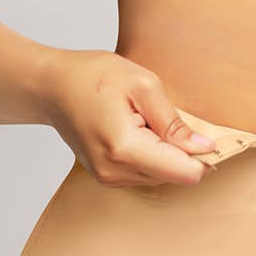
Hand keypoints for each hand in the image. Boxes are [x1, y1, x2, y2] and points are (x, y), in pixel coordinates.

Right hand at [42, 50, 216, 186]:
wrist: (50, 87)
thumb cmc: (91, 77)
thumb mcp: (142, 85)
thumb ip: (175, 122)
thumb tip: (205, 148)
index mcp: (126, 149)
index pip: (185, 173)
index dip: (202, 155)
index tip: (203, 133)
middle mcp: (116, 173)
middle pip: (176, 176)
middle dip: (182, 150)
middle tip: (165, 116)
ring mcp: (109, 179)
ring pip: (163, 175)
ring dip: (166, 151)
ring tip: (145, 120)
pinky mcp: (108, 177)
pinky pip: (147, 172)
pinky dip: (152, 153)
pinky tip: (138, 129)